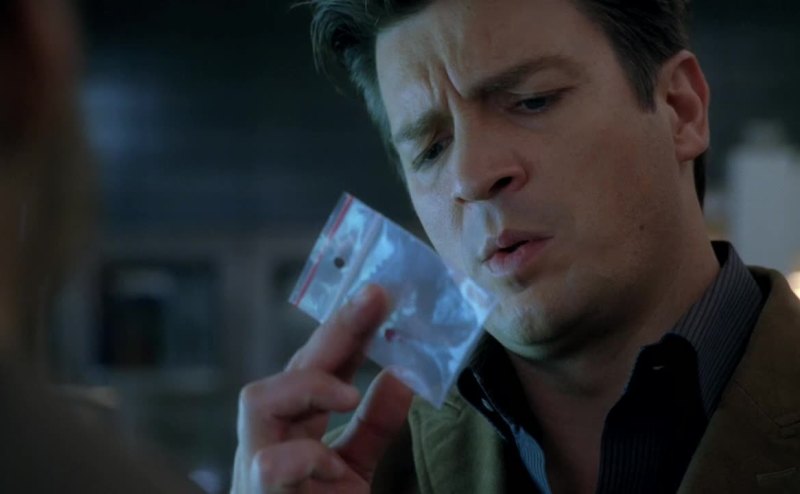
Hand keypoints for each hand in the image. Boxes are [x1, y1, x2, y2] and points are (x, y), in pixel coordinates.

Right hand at [231, 285, 413, 492]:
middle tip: (374, 299)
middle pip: (294, 367)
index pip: (320, 365)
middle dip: (335, 330)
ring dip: (308, 386)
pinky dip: (302, 456)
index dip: (349, 330)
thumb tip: (403, 373)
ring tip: (347, 393)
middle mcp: (269, 436)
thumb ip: (375, 423)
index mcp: (294, 425)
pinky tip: (327, 461)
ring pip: (257, 400)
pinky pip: (270, 466)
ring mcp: (256, 465)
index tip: (381, 297)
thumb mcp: (356, 466)